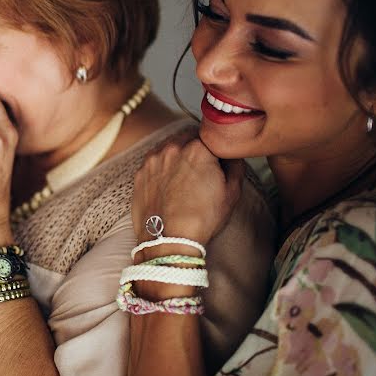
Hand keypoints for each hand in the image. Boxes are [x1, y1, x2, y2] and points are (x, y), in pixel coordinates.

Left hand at [131, 138, 244, 252]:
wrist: (168, 240)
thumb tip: (233, 155)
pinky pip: (154, 160)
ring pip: (169, 146)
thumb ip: (235, 166)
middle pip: (188, 136)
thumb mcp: (231, 193)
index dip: (217, 146)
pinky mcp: (139, 172)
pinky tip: (169, 182)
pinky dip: (162, 165)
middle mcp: (172, 148)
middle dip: (197, 146)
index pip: (211, 135)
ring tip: (185, 175)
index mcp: (198, 149)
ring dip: (178, 153)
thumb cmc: (201, 219)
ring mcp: (153, 159)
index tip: (218, 158)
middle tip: (203, 166)